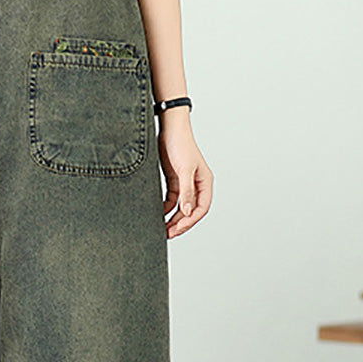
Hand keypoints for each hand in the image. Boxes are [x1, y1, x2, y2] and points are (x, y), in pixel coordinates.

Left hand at [157, 117, 212, 238]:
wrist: (169, 127)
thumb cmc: (181, 144)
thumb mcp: (184, 169)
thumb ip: (186, 192)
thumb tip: (187, 212)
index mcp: (205, 182)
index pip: (201, 208)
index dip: (190, 221)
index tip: (178, 229)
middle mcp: (196, 184)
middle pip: (190, 210)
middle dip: (180, 223)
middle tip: (168, 234)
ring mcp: (185, 182)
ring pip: (180, 207)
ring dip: (173, 218)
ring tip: (162, 228)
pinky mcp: (174, 179)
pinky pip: (171, 199)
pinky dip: (165, 208)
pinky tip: (158, 214)